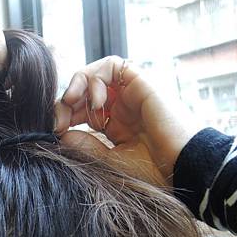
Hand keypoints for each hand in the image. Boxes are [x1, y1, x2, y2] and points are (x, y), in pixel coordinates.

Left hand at [54, 56, 200, 185]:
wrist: (183, 166)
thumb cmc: (153, 171)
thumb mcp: (109, 161)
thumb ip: (85, 146)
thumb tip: (61, 134)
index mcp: (114, 126)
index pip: (81, 112)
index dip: (64, 116)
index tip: (54, 129)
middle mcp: (121, 107)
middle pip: (83, 92)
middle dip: (65, 103)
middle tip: (57, 120)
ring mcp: (130, 94)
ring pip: (94, 74)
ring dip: (77, 85)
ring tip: (72, 104)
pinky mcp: (140, 81)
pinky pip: (111, 65)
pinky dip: (96, 78)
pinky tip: (97, 102)